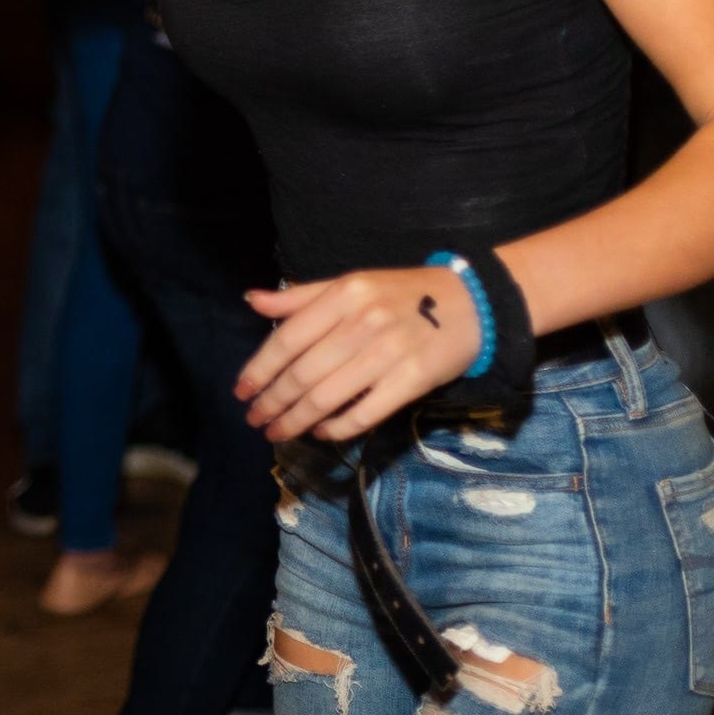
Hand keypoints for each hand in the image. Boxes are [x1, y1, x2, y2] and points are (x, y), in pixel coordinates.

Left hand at [236, 267, 483, 441]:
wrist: (472, 304)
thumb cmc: (402, 294)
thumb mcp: (351, 283)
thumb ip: (300, 297)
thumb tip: (252, 300)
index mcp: (343, 295)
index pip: (288, 339)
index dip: (260, 369)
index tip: (241, 391)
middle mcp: (363, 323)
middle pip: (303, 373)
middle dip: (272, 401)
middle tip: (254, 419)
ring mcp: (389, 353)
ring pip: (328, 396)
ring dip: (295, 419)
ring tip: (276, 431)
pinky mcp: (413, 380)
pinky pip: (366, 412)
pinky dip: (338, 427)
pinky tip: (320, 431)